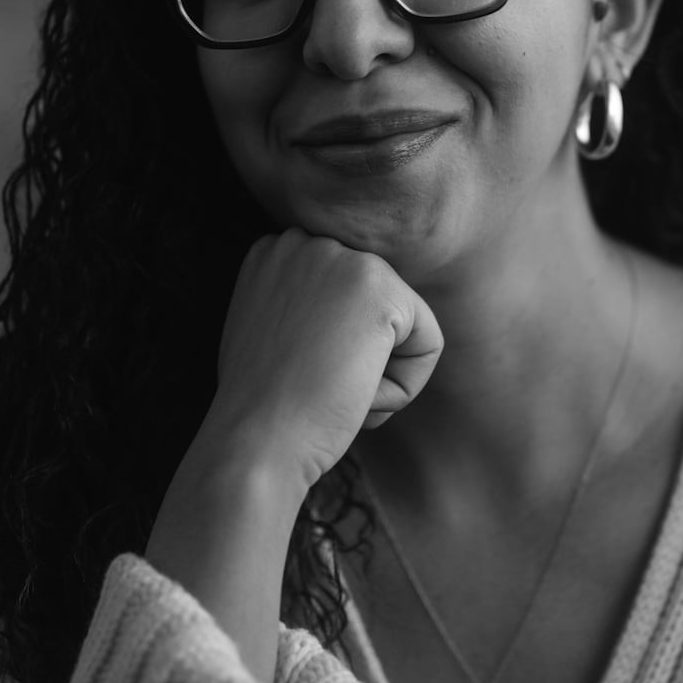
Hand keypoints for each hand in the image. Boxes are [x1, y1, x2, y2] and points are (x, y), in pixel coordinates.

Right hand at [195, 230, 443, 489]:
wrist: (255, 440)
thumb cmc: (260, 411)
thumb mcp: (270, 337)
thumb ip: (304, 311)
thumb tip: (347, 322)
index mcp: (273, 252)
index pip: (347, 299)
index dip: (331, 351)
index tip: (294, 375)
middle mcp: (305, 242)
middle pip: (378, 309)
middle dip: (358, 360)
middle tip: (313, 388)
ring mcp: (342, 260)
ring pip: (404, 327)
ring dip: (379, 376)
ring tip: (331, 390)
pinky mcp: (380, 290)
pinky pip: (428, 344)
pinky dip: (403, 388)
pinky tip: (357, 395)